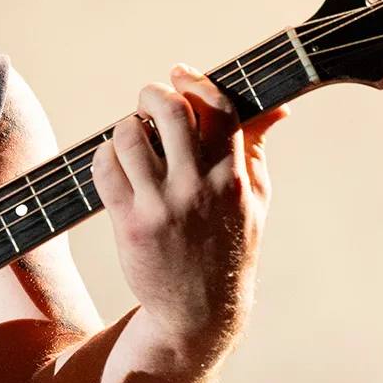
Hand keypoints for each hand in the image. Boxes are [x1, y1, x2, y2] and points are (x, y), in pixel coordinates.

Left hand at [89, 64, 285, 357]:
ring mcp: (161, 206)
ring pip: (128, 135)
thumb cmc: (228, 245)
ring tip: (134, 139)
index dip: (197, 81)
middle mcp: (198, 188)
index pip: (219, 110)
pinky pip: (104, 168)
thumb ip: (255, 147)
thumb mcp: (254, 198)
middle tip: (149, 101)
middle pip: (169, 111)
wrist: (200, 310)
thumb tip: (278, 106)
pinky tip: (116, 164)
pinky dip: (105, 156)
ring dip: (127, 127)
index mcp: (234, 177)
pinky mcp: (130, 224)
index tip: (181, 72)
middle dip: (153, 95)